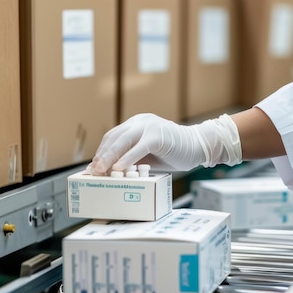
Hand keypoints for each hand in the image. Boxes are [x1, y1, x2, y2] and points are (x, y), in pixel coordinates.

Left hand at [90, 113, 242, 173]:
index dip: (102, 151)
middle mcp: (140, 121)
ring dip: (110, 157)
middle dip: (102, 155)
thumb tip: (113, 171)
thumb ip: (133, 158)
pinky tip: (119, 169)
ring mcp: (149, 127)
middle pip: (114, 137)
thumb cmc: (174, 152)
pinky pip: (138, 148)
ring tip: (102, 170)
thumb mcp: (148, 154)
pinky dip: (127, 159)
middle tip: (93, 170)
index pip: (113, 136)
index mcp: (136, 123)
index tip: (94, 165)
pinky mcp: (157, 136)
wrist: (198, 146)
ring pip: (123, 141)